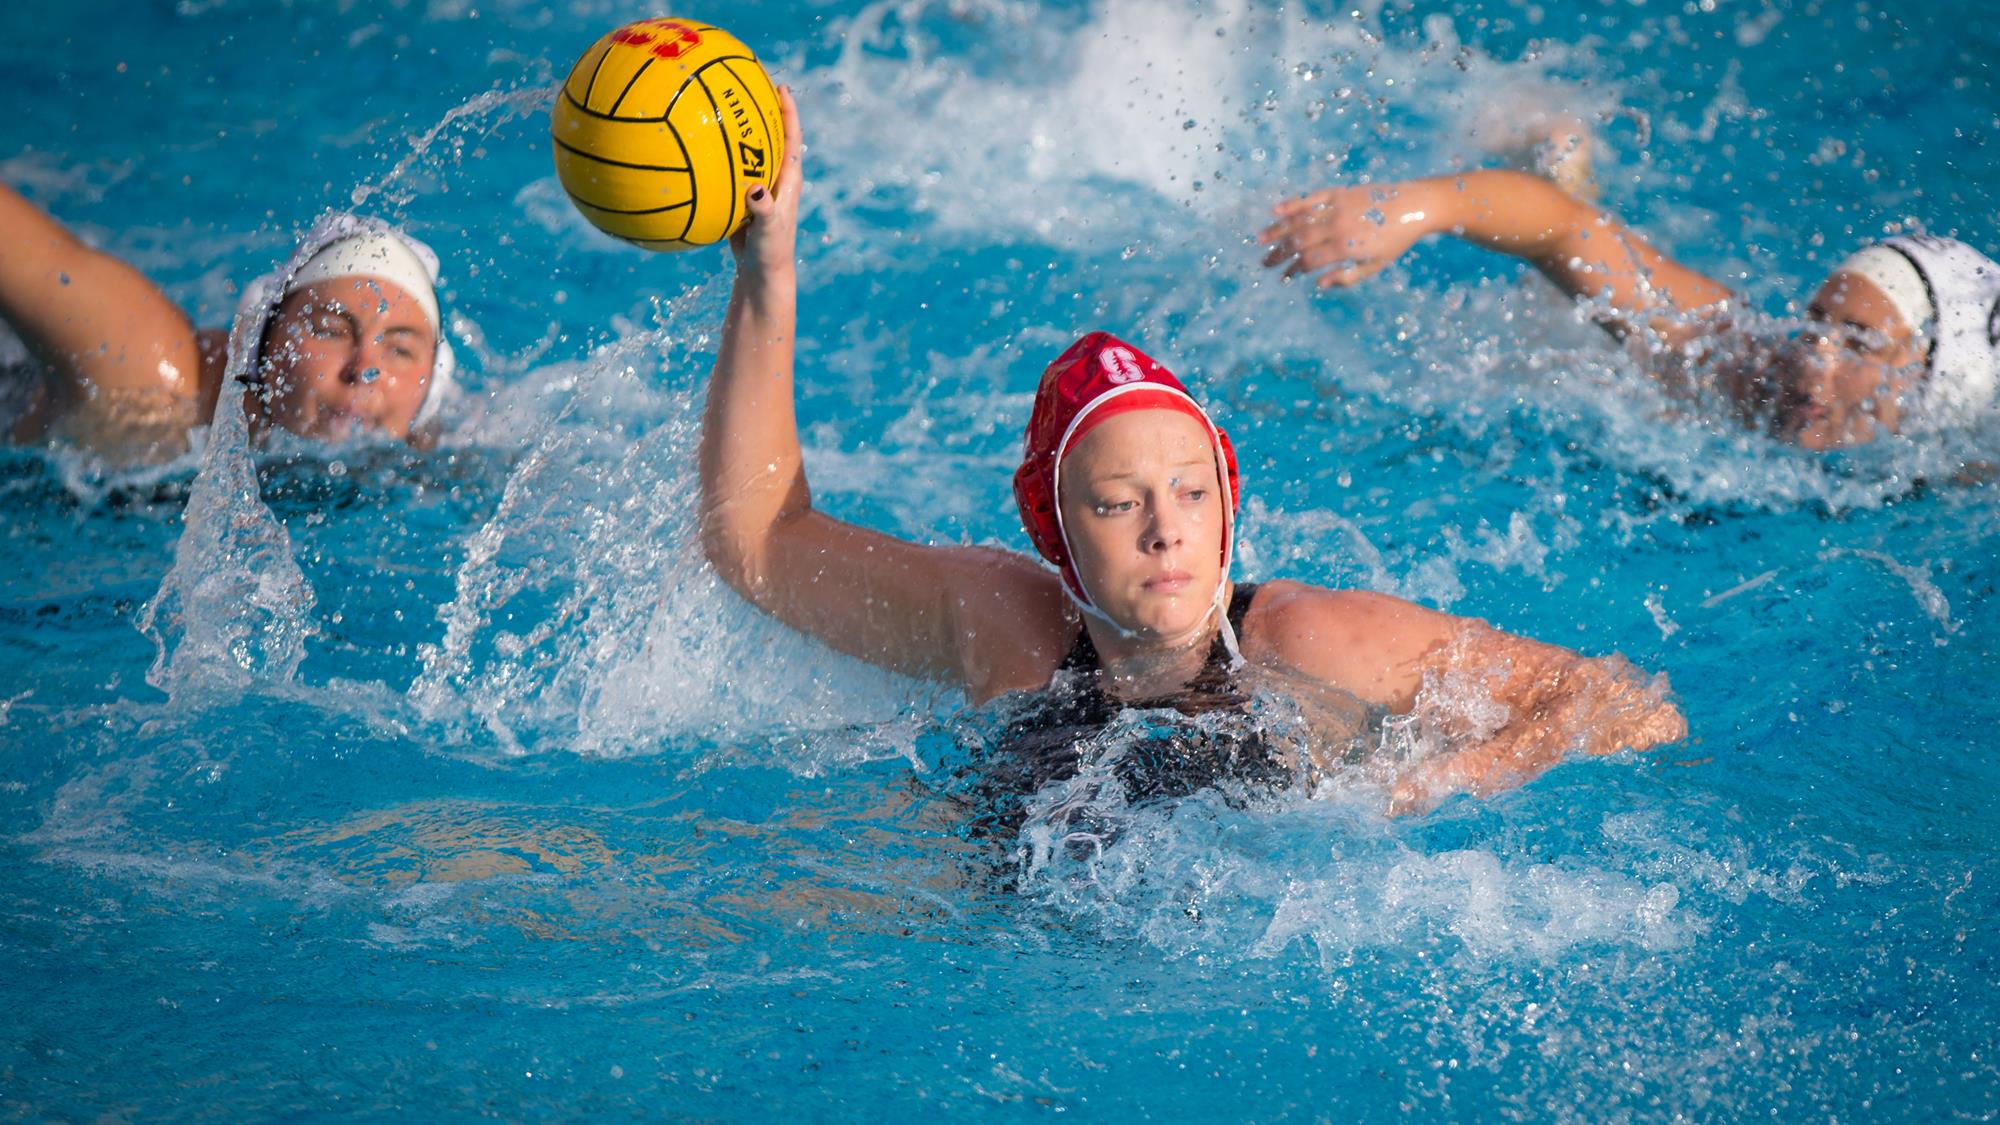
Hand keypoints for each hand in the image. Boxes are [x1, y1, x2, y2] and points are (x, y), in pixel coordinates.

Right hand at [730, 85, 803, 279]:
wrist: (761, 274)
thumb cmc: (770, 253)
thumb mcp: (768, 231)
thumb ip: (764, 210)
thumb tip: (754, 190)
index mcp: (789, 180)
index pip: (792, 136)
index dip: (788, 111)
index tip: (780, 86)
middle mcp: (777, 179)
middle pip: (772, 136)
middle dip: (764, 111)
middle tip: (750, 84)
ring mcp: (760, 188)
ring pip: (751, 152)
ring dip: (740, 132)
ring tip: (722, 108)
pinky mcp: (745, 200)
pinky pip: (731, 171)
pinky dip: (719, 159)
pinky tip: (697, 150)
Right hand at [1257, 182, 1433, 287]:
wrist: (1414, 206)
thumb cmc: (1396, 240)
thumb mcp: (1375, 265)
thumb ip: (1346, 277)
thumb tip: (1318, 285)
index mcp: (1347, 247)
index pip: (1310, 261)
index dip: (1293, 269)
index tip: (1283, 277)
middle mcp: (1338, 226)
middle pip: (1300, 241)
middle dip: (1279, 253)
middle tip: (1264, 263)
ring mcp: (1338, 207)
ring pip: (1300, 219)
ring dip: (1278, 230)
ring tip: (1261, 239)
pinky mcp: (1340, 192)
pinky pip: (1311, 198)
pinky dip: (1292, 203)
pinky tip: (1276, 210)